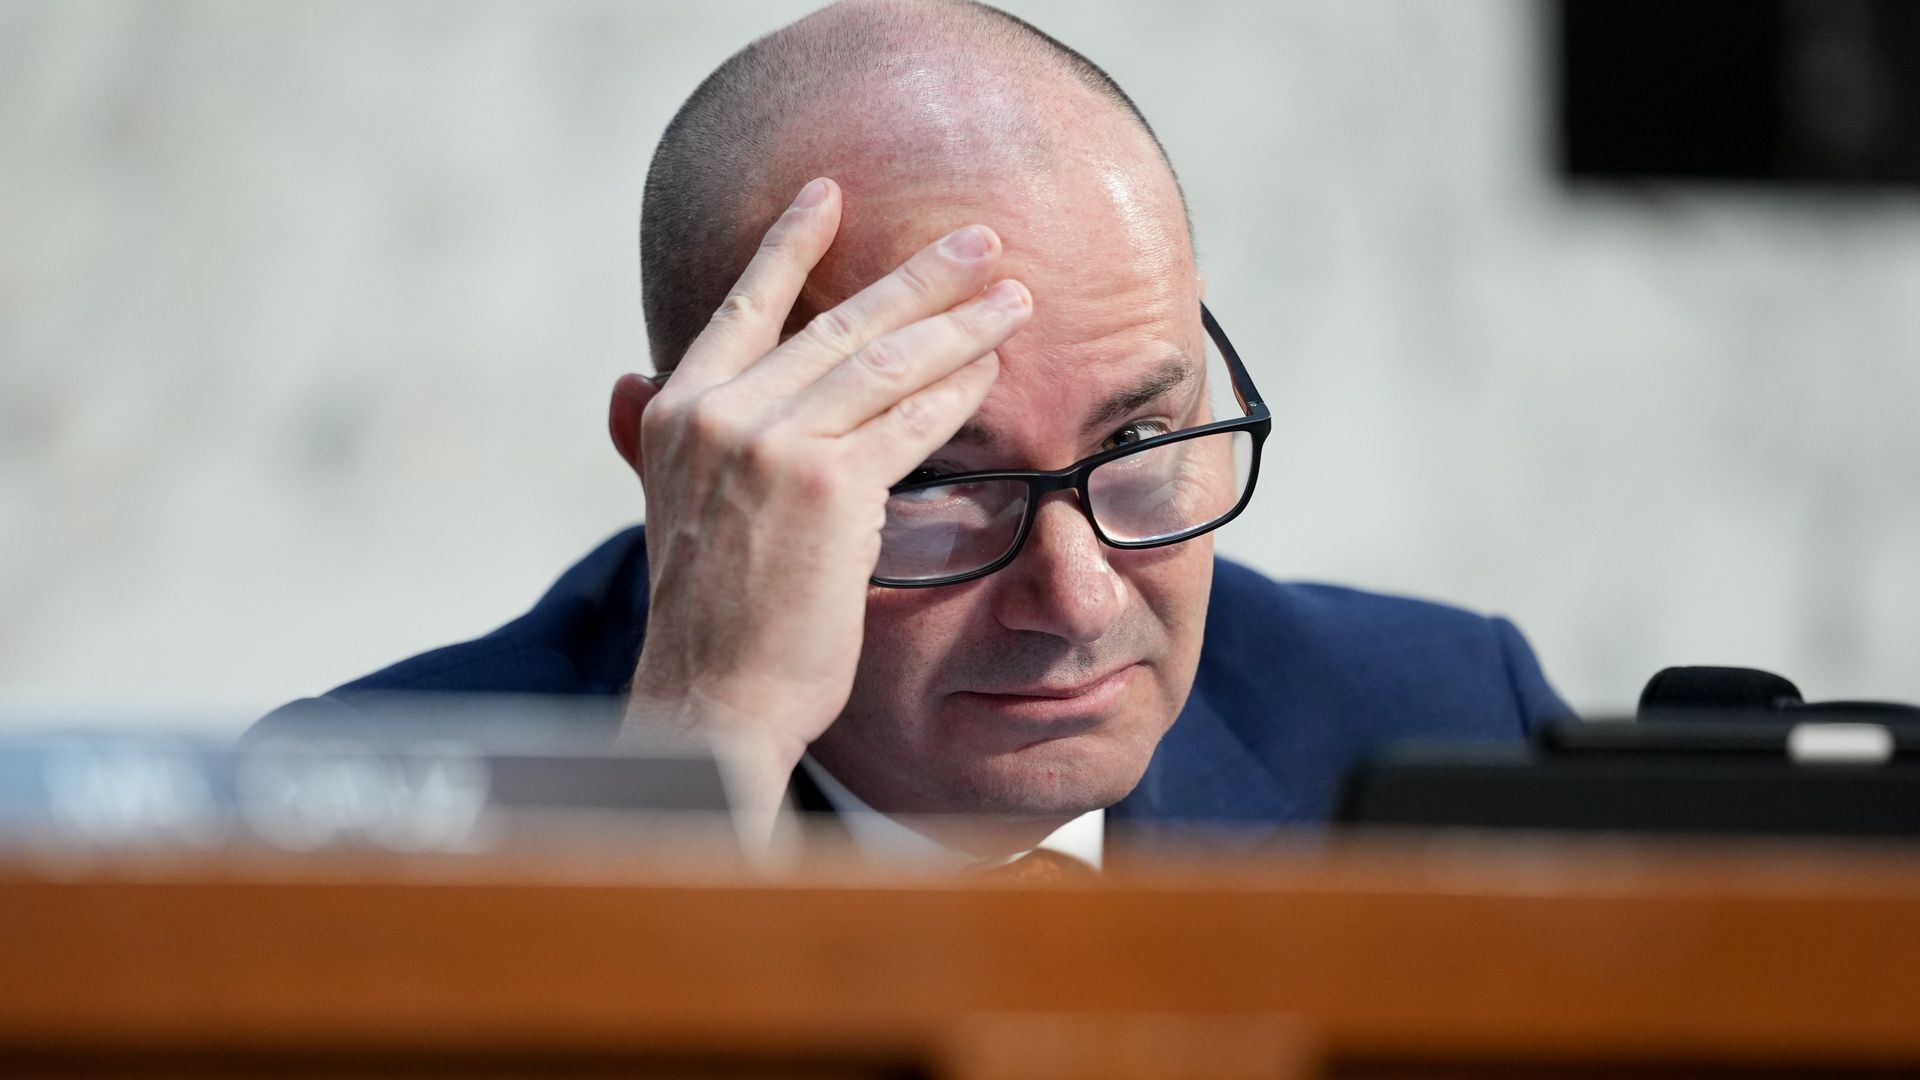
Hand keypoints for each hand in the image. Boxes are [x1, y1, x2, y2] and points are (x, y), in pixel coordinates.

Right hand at [607, 177, 1032, 832]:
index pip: (744, 306)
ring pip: (885, 363)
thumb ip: (663, 438)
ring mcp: (770, 444)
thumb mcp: (671, 508)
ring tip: (1012, 295)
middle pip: (837, 323)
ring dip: (959, 324)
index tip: (828, 194)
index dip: (790, 244)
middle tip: (980, 240)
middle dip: (919, 276)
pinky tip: (992, 369)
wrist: (710, 701)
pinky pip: (911, 421)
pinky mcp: (828, 485)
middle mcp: (716, 413)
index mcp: (675, 412)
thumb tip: (631, 381)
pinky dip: (957, 393)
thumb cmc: (708, 619)